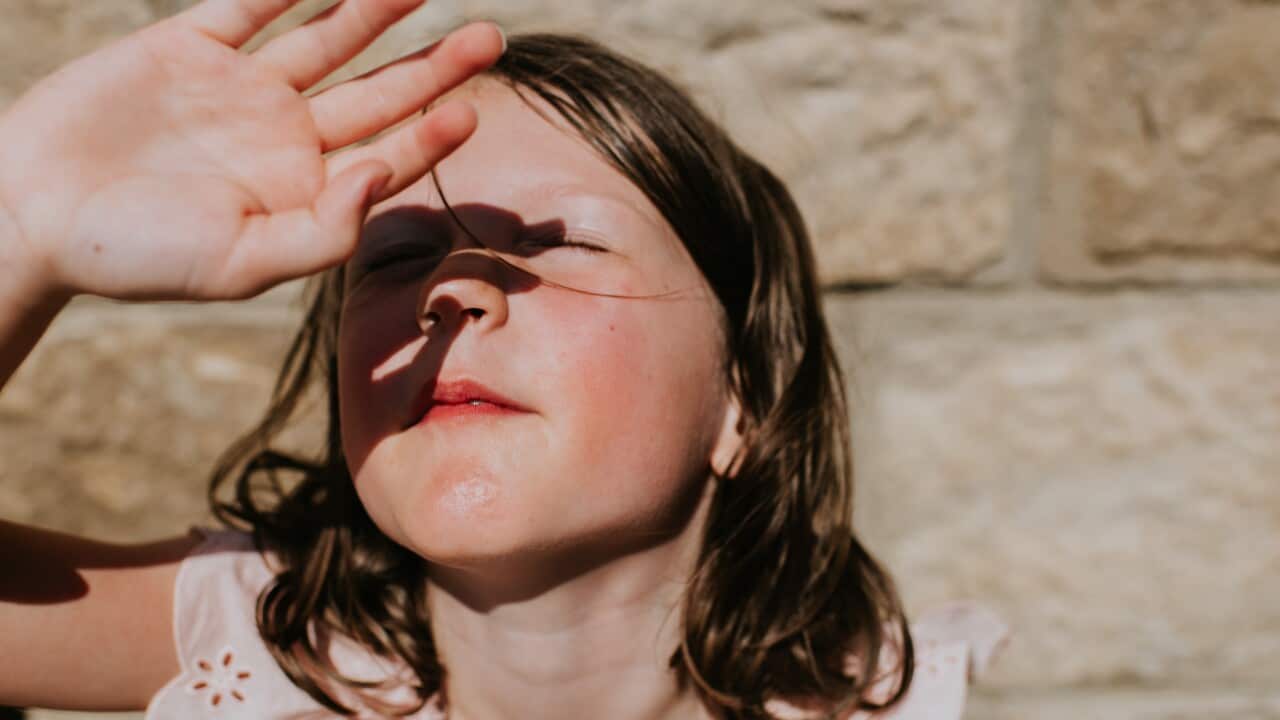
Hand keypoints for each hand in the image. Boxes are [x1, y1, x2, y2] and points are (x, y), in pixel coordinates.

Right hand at [0, 0, 503, 301]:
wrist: (32, 213)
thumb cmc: (136, 256)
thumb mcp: (240, 263)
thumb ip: (322, 230)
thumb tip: (381, 175)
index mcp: (305, 192)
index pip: (388, 156)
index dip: (431, 133)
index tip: (470, 107)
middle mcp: (286, 137)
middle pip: (378, 93)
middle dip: (434, 65)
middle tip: (492, 38)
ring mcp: (242, 89)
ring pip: (327, 39)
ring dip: (376, 10)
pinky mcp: (191, 47)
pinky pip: (251, 4)